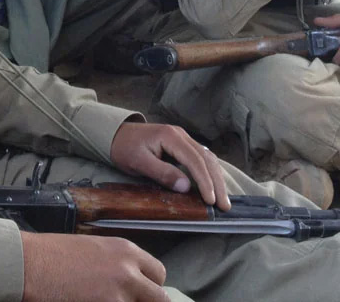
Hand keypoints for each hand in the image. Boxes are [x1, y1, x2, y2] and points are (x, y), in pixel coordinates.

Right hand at [21, 233, 168, 301]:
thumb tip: (127, 278)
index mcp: (126, 251)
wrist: (29, 264)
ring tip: (107, 300)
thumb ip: (116, 263)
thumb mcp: (93, 248)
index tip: (141, 293)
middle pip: (160, 298)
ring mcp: (119, 295)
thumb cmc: (52, 254)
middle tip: (129, 301)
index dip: (150, 286)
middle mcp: (128, 272)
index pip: (158, 274)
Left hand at [110, 122, 229, 209]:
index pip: (195, 160)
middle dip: (217, 183)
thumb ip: (162, 173)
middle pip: (206, 158)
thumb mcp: (139, 162)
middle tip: (224, 206)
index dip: (205, 182)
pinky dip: (210, 173)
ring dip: (217, 179)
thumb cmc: (124, 148)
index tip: (211, 201)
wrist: (115, 134)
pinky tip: (215, 186)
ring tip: (223, 200)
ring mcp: (183, 138)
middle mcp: (181, 134)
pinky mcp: (182, 145)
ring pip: (208, 158)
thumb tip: (186, 187)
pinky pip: (201, 158)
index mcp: (171, 136)